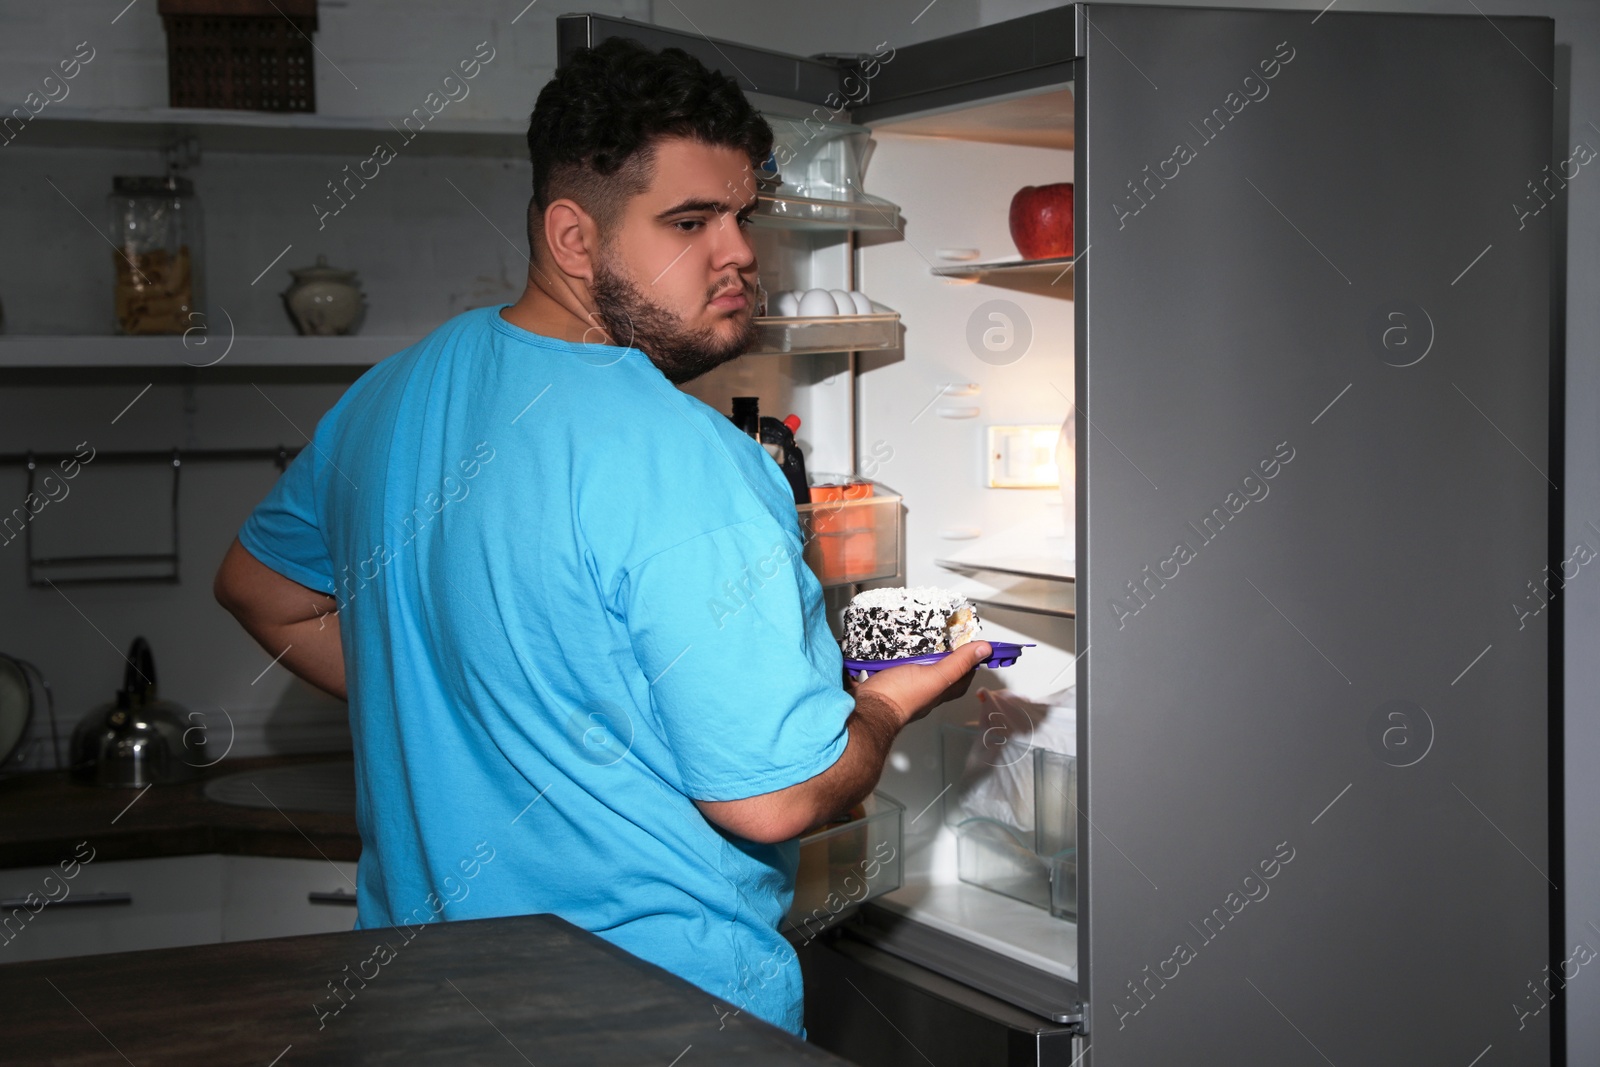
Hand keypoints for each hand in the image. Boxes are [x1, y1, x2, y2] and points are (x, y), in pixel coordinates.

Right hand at [853, 641, 991, 725]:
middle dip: (943, 659)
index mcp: (938, 691)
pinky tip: (888, 651)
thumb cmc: (900, 696)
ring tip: (918, 642)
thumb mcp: (935, 676)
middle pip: (939, 676)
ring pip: (915, 672)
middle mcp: (923, 692)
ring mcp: (903, 688)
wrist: (866, 707)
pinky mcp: (885, 683)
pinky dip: (892, 661)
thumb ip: (958, 663)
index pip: (961, 679)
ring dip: (916, 658)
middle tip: (945, 641)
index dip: (969, 665)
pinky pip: (892, 670)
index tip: (973, 649)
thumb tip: (984, 650)